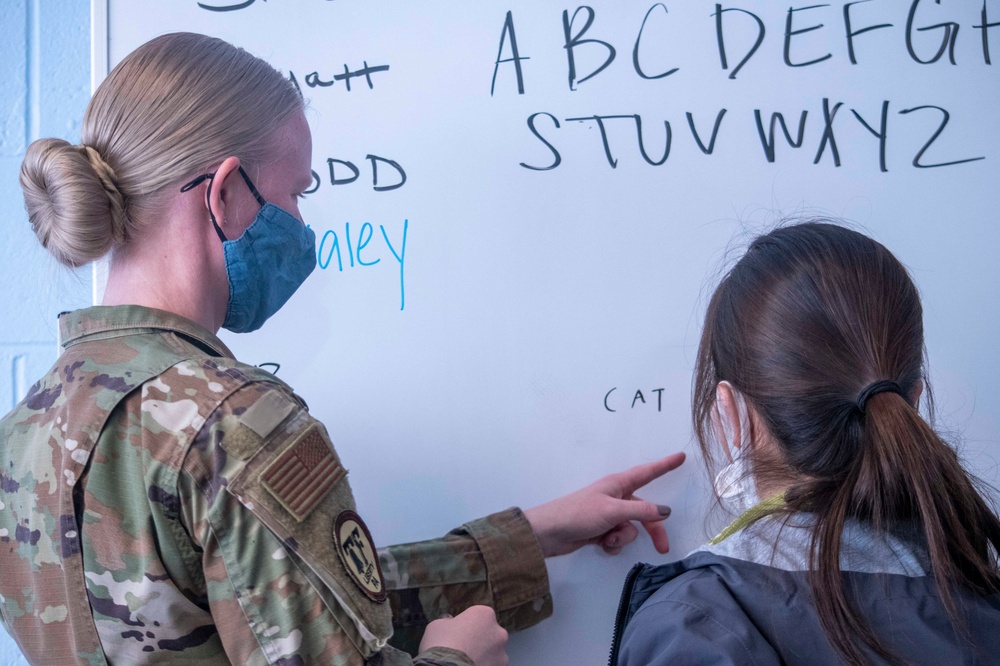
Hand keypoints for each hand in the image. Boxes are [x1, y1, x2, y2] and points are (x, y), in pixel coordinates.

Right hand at [418, 605, 508, 665]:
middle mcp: (498, 631)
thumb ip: (447, 621)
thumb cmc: (441, 645)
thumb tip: (449, 622)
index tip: (457, 634)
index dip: (466, 625)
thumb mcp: (436, 625)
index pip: (478, 616)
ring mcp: (502, 653)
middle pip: (488, 633)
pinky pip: (492, 665)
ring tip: (465, 661)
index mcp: (484, 614)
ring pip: (492, 652)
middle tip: (462, 649)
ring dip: (483, 655)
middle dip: (478, 640)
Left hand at [523, 452, 685, 556]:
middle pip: (644, 512)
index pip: (648, 473)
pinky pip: (618, 538)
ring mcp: (609, 515)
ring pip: (631, 528)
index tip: (681, 457)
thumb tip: (665, 512)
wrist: (550, 533)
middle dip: (651, 530)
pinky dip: (613, 544)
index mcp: (618, 484)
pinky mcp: (601, 531)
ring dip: (622, 537)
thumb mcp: (613, 511)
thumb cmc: (579, 514)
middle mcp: (616, 497)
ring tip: (607, 538)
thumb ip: (641, 511)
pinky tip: (600, 544)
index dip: (665, 465)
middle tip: (663, 549)